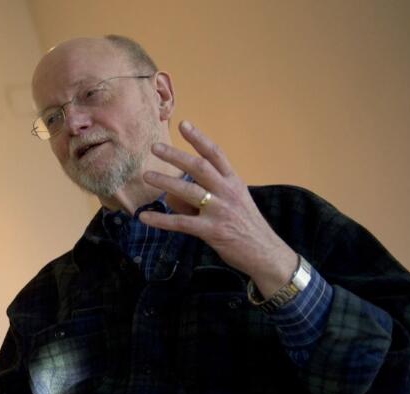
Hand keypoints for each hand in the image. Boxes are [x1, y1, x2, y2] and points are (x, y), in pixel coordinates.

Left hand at [138, 120, 297, 296]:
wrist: (265, 253)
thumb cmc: (246, 227)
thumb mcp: (231, 203)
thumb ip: (204, 195)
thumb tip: (171, 194)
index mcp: (234, 182)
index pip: (216, 154)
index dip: (199, 138)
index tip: (184, 125)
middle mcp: (228, 192)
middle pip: (199, 167)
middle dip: (176, 155)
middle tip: (155, 147)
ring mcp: (220, 210)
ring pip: (188, 191)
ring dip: (165, 182)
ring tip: (147, 175)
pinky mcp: (212, 231)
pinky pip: (181, 223)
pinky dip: (161, 220)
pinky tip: (145, 218)